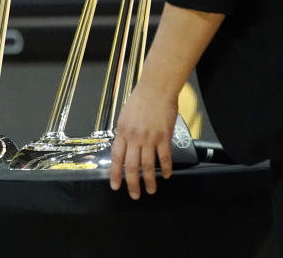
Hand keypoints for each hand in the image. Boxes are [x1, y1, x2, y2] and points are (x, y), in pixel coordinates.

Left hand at [109, 82, 177, 198]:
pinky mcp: (164, 137)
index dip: (115, 174)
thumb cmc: (140, 99)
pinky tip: (166, 175)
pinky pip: (164, 157)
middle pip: (132, 166)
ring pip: (148, 166)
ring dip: (149, 181)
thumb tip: (124, 147)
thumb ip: (124, 133)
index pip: (116, 158)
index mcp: (122, 132)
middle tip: (134, 195)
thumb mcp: (125, 116)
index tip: (115, 186)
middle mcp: (134, 138)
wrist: (156, 88)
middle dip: (132, 183)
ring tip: (151, 190)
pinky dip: (166, 168)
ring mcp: (150, 138)